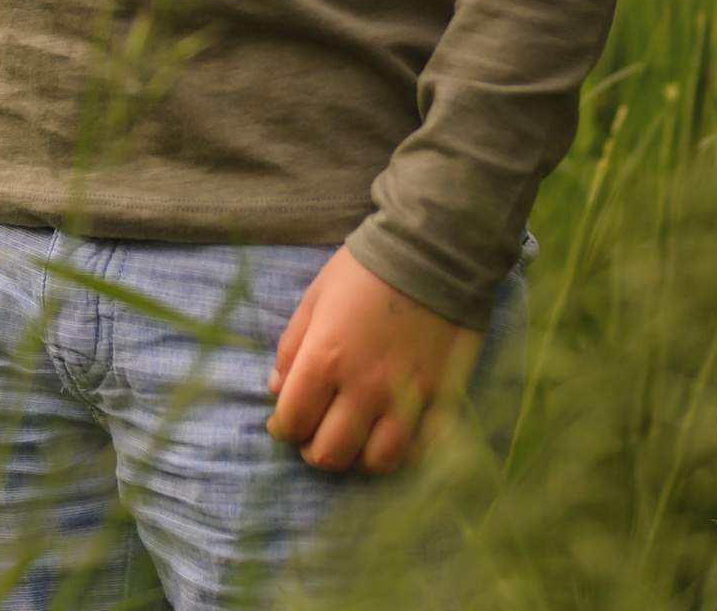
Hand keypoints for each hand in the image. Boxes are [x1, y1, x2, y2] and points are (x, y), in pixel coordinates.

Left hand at [265, 249, 482, 473]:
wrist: (430, 254)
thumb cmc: (363, 271)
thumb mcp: (314, 298)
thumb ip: (292, 347)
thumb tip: (276, 388)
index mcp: (326, 359)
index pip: (294, 420)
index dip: (283, 428)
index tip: (283, 423)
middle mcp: (365, 388)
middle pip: (331, 452)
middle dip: (313, 449)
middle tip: (313, 435)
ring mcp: (405, 399)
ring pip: (375, 462)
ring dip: (356, 457)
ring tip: (351, 439)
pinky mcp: (440, 400)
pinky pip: (417, 450)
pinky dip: (399, 453)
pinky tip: (387, 437)